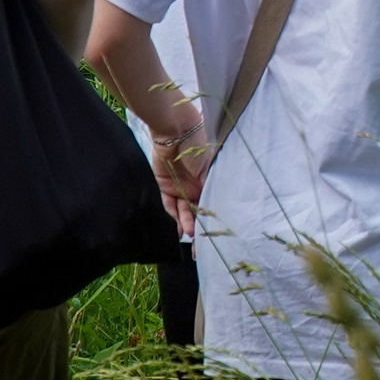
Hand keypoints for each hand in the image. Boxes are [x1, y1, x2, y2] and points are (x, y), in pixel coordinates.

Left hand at [151, 123, 211, 239]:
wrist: (175, 132)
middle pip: (197, 211)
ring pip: (183, 211)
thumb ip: (209, 187)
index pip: (210, 205)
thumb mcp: (208, 168)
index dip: (212, 220)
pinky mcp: (165, 186)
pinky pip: (169, 205)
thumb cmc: (197, 147)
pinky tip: (177, 229)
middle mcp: (195, 186)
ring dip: (186, 223)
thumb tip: (215, 207)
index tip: (214, 236)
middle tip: (199, 246)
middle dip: (198, 227)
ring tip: (188, 235)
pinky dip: (173, 216)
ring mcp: (180, 187)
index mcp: (209, 181)